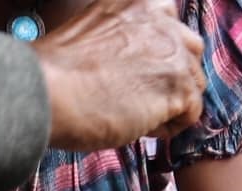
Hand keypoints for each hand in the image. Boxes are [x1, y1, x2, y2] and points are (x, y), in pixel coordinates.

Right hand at [36, 0, 205, 150]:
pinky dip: (168, 126)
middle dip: (171, 76)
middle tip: (139, 97)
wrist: (48, 92)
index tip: (138, 73)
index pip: (170, 24)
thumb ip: (125, 39)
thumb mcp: (95, 31)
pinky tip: (139, 126)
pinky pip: (190, 113)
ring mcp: (174, 52)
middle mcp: (163, 19)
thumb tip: (139, 67)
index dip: (157, 54)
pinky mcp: (179, 87)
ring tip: (134, 114)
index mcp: (140, 2)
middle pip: (189, 52)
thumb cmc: (57, 72)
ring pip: (193, 84)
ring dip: (170, 103)